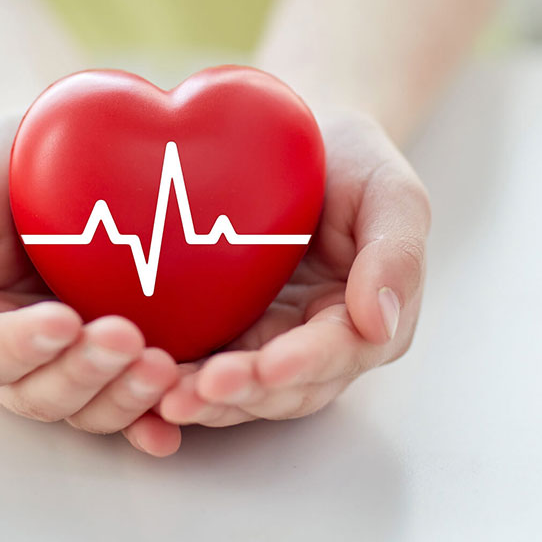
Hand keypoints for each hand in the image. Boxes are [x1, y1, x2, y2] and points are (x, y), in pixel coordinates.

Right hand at [0, 114, 181, 456]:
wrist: (66, 150)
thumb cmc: (0, 171)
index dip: (24, 345)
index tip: (61, 319)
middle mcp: (26, 357)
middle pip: (45, 393)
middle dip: (84, 371)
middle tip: (123, 338)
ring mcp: (78, 360)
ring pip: (93, 406)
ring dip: (125, 397)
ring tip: (160, 367)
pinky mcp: (126, 357)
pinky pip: (138, 401)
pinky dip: (154, 419)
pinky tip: (171, 425)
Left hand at [156, 109, 430, 426]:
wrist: (292, 139)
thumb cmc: (348, 162)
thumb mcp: (389, 193)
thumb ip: (396, 253)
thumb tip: (380, 322)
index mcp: (361, 320)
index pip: (338, 354)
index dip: (305, 364)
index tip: (270, 365)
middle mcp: (312, 343)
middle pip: (283, 389)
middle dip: (243, 394)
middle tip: (197, 392)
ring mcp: (264, 340)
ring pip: (240, 390)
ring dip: (205, 401)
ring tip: (165, 399)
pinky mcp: (222, 330)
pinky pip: (200, 365)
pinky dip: (176, 380)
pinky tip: (144, 380)